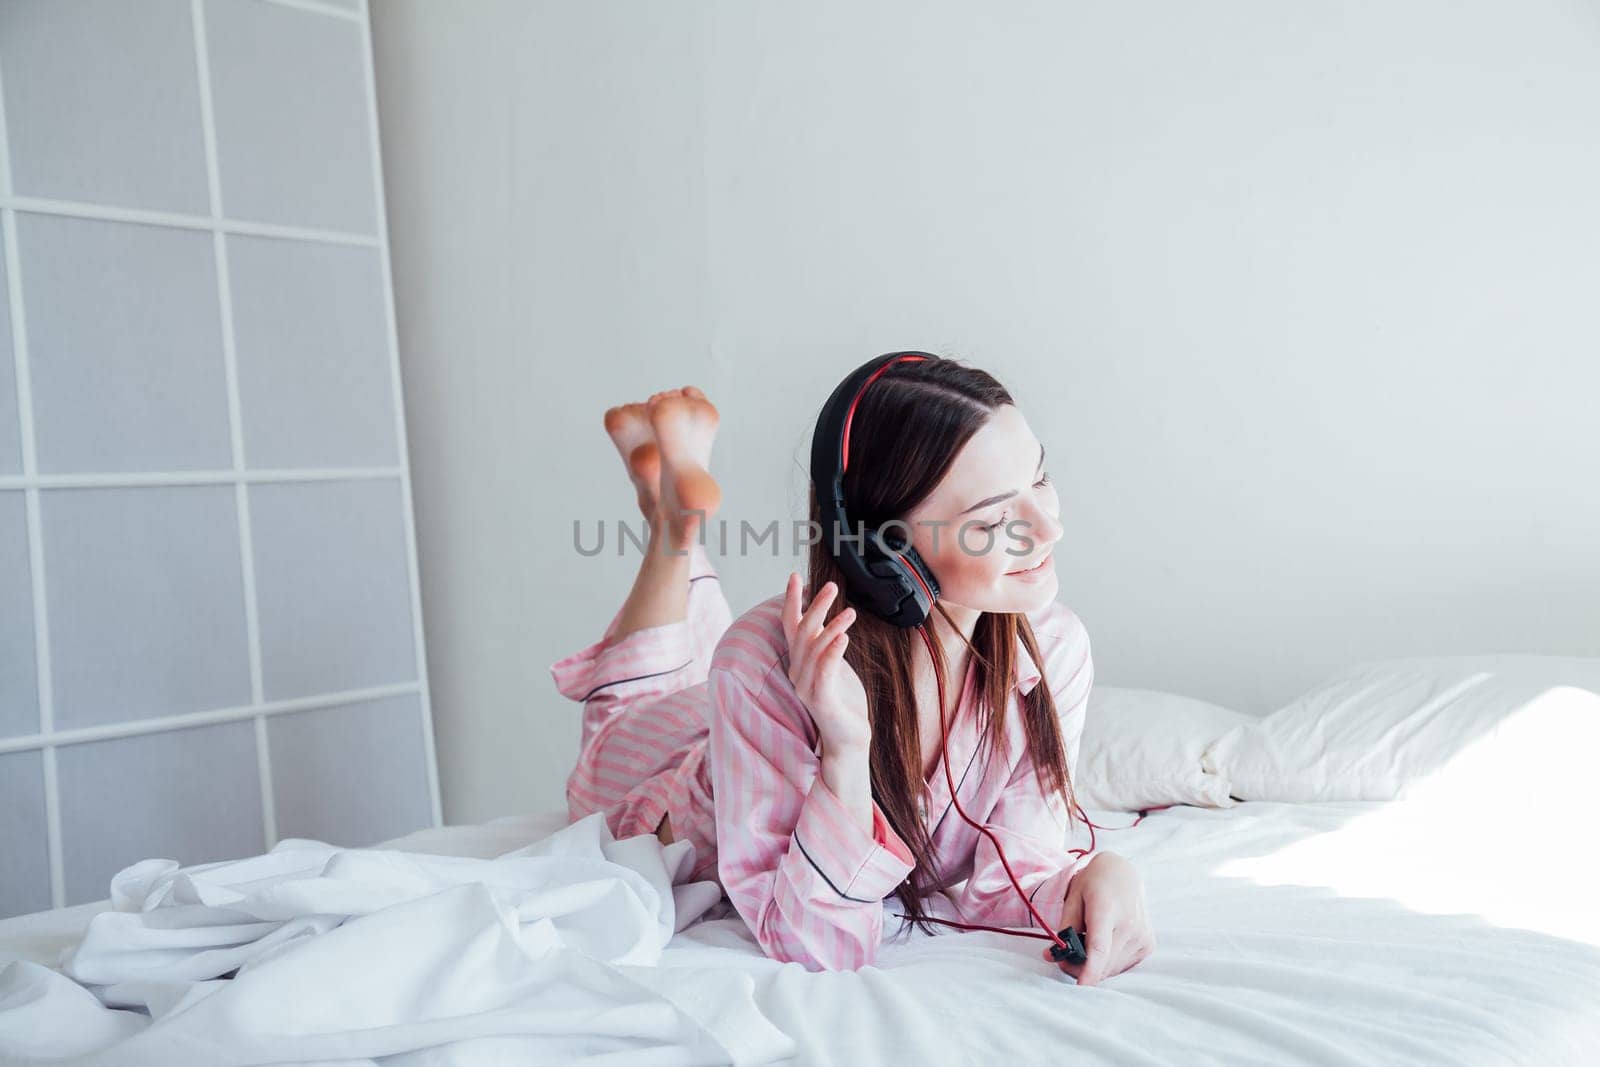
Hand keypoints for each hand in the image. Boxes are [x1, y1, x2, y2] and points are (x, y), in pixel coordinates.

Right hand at [781, 574, 868, 752]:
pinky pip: (824, 672)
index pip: (790, 627)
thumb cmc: (843, 701)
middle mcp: (797, 673)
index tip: (794, 576)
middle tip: (832, 586)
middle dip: (815, 607)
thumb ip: (827, 645)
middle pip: (802, 633)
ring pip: (814, 650)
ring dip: (831, 627)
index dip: (792, 602)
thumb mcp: (833, 666)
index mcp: (799, 663)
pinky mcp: (822, 702)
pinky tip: (843, 637)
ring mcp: (807, 688)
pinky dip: (832, 653)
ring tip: (849, 612)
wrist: (848, 739)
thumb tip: (832, 620)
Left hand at [1044, 852, 1154, 985]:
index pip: (1099, 946)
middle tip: (1064, 957)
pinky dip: (1108, 962)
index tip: (1080, 986)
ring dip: (1094, 967)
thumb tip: (1052, 956)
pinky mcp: (1148, 944)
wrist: (1123, 872)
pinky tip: (1104, 943)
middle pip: (1102, 962)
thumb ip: (1064, 928)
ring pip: (1111, 968)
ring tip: (1084, 946)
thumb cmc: (1094, 884)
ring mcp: (1142, 936)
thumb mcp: (1073, 897)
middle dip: (1079, 967)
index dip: (1089, 970)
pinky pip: (1122, 965)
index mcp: (1106, 909)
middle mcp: (1129, 924)